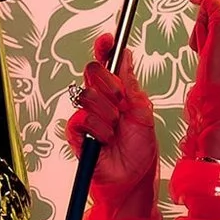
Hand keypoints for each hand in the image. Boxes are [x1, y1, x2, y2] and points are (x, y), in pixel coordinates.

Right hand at [63, 32, 157, 217]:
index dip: (106, 50)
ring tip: (115, 131)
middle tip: (120, 102)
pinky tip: (104, 141)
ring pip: (86, 96)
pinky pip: (80, 120)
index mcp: (119, 94)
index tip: (108, 39)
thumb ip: (131, 87)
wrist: (133, 180)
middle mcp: (101, 101)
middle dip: (108, 85)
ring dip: (106, 115)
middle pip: (92, 72)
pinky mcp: (76, 133)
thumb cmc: (140, 150)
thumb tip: (126, 58)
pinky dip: (97, 131)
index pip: (107, 64)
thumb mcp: (144, 114)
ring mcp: (87, 115)